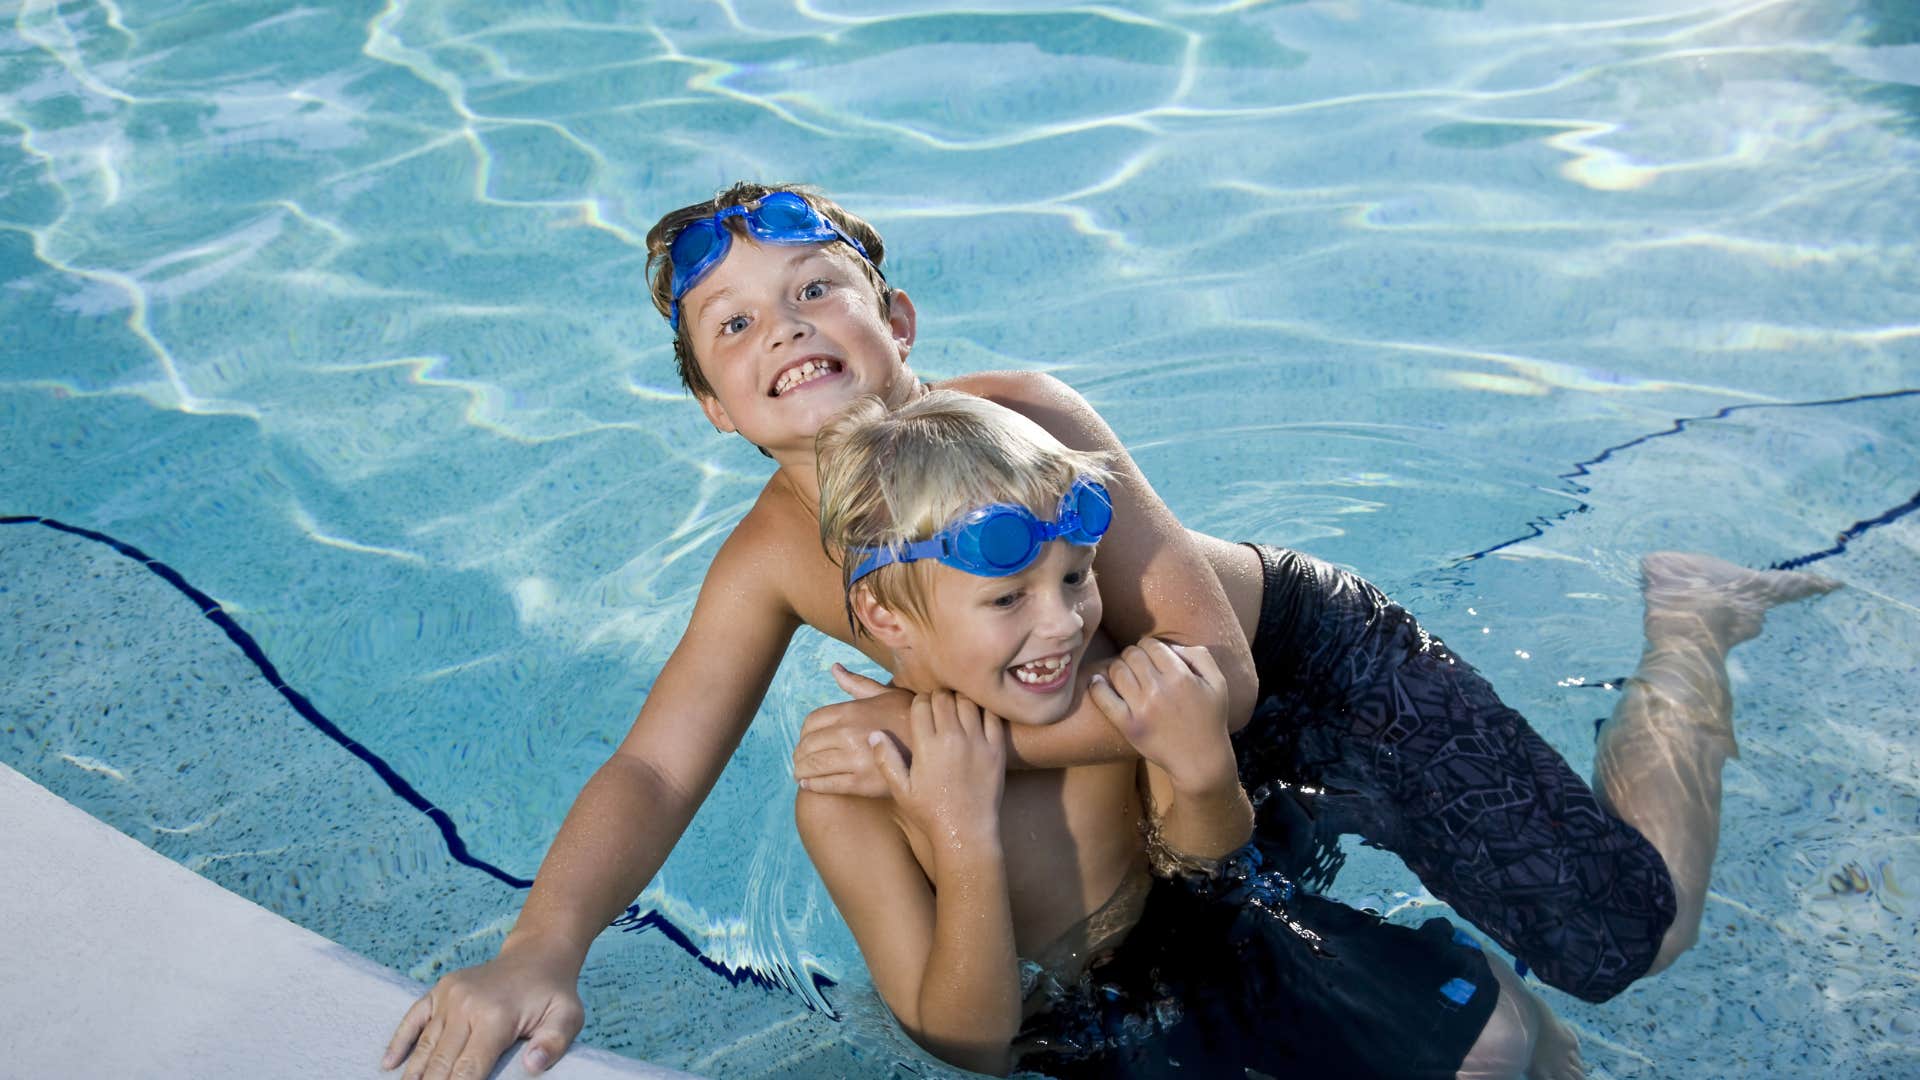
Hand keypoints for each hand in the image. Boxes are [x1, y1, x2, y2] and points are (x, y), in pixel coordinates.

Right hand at [382, 943, 584, 1079]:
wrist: (537, 955)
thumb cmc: (553, 994)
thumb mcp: (568, 1017)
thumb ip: (553, 1043)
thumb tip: (532, 1067)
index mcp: (495, 1018)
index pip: (468, 1071)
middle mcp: (466, 1006)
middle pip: (440, 1064)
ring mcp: (449, 997)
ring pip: (424, 1046)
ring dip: (413, 1075)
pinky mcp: (439, 991)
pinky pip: (412, 1018)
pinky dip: (399, 1042)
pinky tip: (388, 1065)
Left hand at [793, 664, 913, 796]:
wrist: (936, 746)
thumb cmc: (910, 717)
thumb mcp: (885, 694)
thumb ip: (857, 684)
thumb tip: (834, 668)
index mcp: (851, 712)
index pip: (812, 722)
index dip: (804, 733)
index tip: (806, 740)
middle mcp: (848, 734)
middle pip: (808, 745)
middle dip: (800, 754)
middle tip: (800, 760)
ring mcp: (854, 759)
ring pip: (813, 766)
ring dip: (802, 770)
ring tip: (801, 774)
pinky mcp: (861, 783)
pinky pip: (827, 784)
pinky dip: (813, 785)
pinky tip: (808, 785)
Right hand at [871, 691, 1005, 854]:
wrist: (966, 831)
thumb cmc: (930, 812)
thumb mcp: (901, 790)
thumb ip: (885, 760)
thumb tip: (874, 734)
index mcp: (927, 745)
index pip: (920, 703)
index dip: (918, 702)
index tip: (920, 708)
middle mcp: (952, 738)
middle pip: (944, 697)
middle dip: (937, 696)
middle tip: (937, 703)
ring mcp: (977, 742)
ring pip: (967, 702)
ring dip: (959, 699)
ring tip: (955, 707)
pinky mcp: (996, 749)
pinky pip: (991, 715)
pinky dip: (983, 709)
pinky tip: (977, 715)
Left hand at [1088, 639, 1235, 793]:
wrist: (1200, 761)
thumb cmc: (1210, 719)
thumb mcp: (1218, 683)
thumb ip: (1200, 656)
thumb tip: (1172, 646)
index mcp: (1181, 677)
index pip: (1152, 645)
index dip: (1150, 646)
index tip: (1151, 655)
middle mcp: (1159, 690)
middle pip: (1132, 654)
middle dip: (1134, 655)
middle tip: (1137, 664)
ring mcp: (1141, 708)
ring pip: (1116, 670)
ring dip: (1118, 667)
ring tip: (1125, 674)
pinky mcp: (1128, 725)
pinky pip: (1103, 698)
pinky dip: (1097, 685)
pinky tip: (1099, 681)